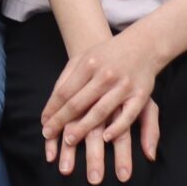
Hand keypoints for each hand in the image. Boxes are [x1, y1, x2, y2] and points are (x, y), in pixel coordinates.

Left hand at [43, 28, 166, 183]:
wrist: (143, 45)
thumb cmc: (107, 55)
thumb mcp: (84, 58)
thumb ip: (67, 78)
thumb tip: (51, 104)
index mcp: (88, 65)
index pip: (64, 91)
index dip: (52, 109)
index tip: (43, 124)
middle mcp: (104, 75)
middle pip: (78, 102)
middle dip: (61, 121)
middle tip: (49, 135)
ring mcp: (123, 86)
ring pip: (100, 111)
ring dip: (83, 127)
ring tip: (69, 141)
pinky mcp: (141, 95)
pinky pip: (128, 115)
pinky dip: (117, 127)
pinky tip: (105, 138)